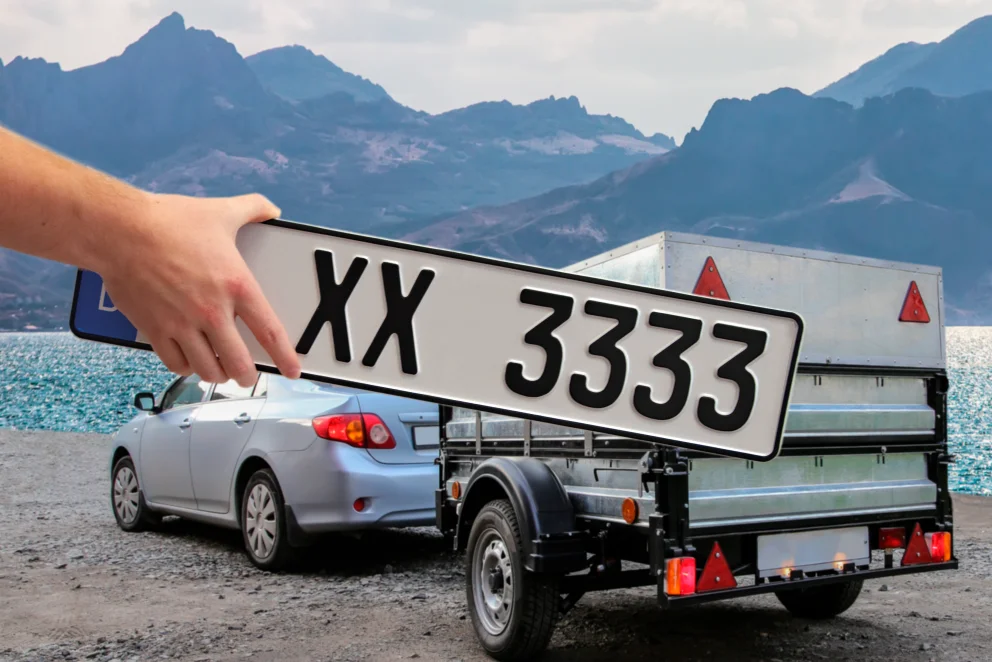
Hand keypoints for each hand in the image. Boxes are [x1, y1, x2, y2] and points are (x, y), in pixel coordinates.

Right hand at [97, 192, 301, 386]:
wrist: (120, 230)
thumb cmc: (169, 220)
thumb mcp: (220, 211)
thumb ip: (252, 209)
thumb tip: (272, 209)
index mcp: (236, 285)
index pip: (269, 331)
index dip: (285, 357)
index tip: (292, 370)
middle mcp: (212, 311)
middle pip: (239, 363)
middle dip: (247, 376)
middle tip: (248, 376)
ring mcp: (182, 324)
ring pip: (207, 369)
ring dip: (217, 374)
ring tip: (221, 371)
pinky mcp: (155, 329)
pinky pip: (175, 363)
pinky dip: (186, 368)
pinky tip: (190, 363)